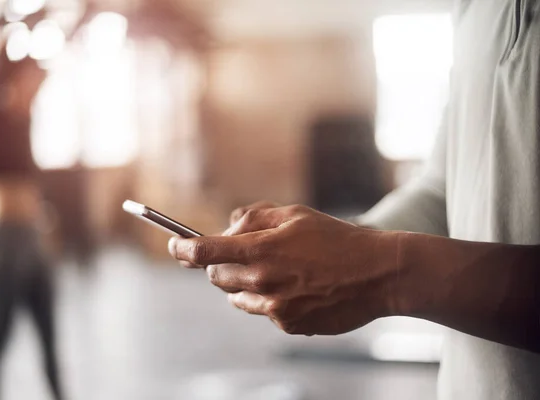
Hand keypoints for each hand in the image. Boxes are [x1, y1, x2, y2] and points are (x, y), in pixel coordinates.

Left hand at [168, 205, 399, 335]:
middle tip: (239, 255)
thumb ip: (256, 217)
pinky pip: (264, 312)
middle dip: (219, 266)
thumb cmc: (337, 239)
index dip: (183, 249)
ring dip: (243, 285)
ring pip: (237, 297)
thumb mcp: (295, 215)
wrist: (377, 274)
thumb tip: (229, 225)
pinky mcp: (288, 325)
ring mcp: (274, 307)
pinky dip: (269, 300)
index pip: (204, 252)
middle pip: (216, 277)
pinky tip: (297, 288)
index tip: (174, 247)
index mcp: (260, 249)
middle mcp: (262, 280)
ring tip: (276, 272)